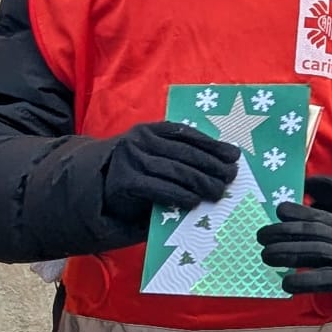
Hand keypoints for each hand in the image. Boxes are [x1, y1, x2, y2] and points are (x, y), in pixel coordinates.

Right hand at [103, 121, 239, 216]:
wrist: (97, 187)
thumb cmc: (137, 173)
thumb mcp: (156, 157)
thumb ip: (180, 156)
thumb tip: (222, 164)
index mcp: (151, 130)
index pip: (187, 134)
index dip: (213, 145)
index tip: (234, 155)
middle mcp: (140, 140)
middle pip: (185, 153)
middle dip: (212, 165)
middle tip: (231, 176)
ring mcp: (131, 160)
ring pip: (175, 170)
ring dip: (200, 182)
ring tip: (218, 192)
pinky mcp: (126, 181)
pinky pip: (159, 188)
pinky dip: (179, 195)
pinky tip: (194, 201)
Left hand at [257, 203, 331, 313]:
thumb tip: (329, 251)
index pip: (323, 218)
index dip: (299, 213)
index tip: (279, 209)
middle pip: (312, 232)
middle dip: (283, 232)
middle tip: (260, 234)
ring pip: (313, 251)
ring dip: (286, 253)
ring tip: (264, 256)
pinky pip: (325, 279)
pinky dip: (303, 281)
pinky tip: (287, 285)